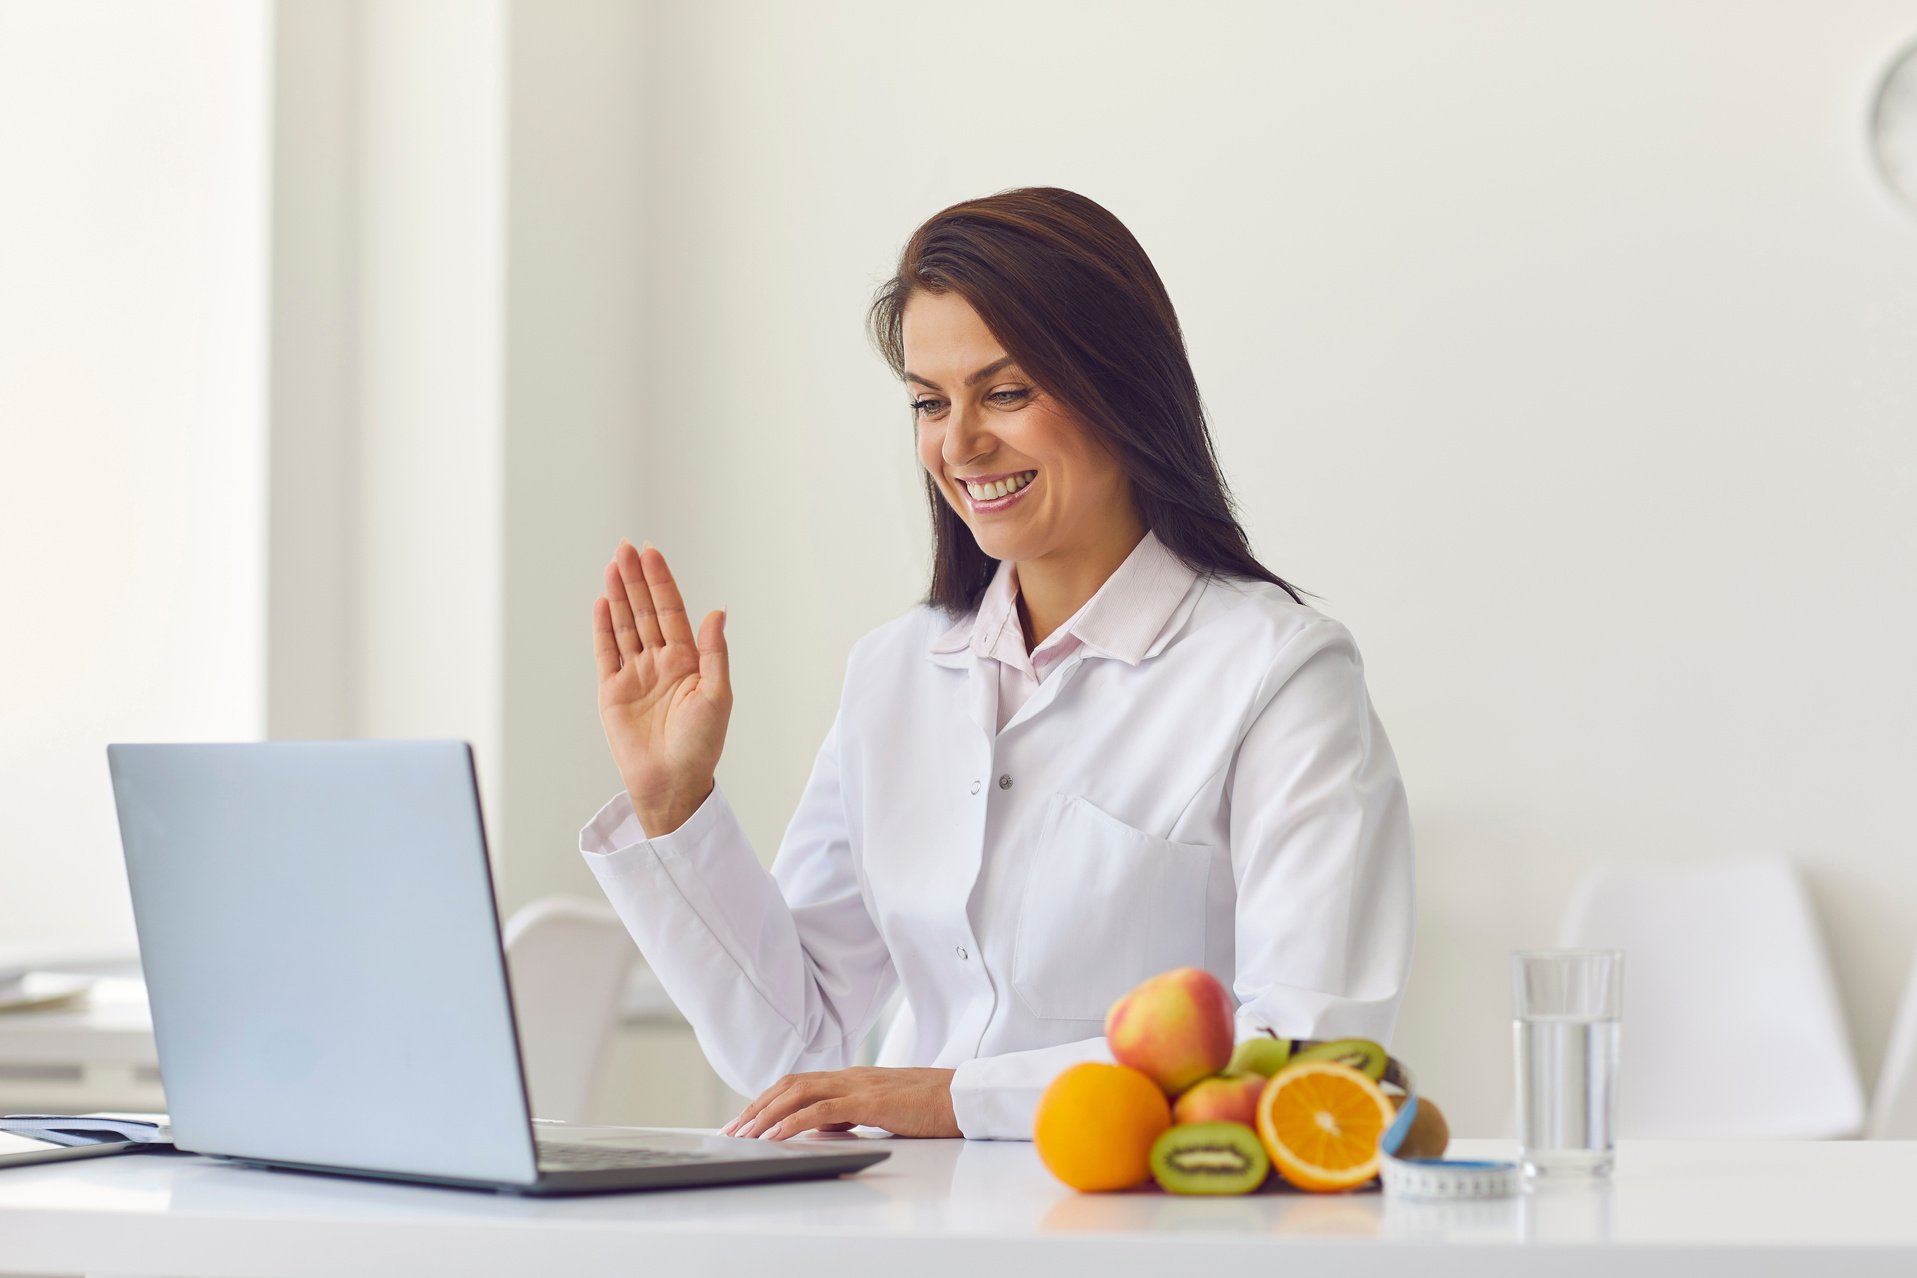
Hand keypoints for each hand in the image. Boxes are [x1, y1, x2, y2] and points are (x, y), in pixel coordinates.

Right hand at [592, 540, 730, 837]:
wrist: (671, 783)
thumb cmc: (701, 745)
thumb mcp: (717, 696)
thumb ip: (714, 653)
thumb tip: (717, 612)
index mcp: (688, 661)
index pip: (672, 612)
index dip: (661, 583)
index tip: (652, 554)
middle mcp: (660, 663)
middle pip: (646, 612)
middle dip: (636, 580)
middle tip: (625, 547)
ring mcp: (635, 675)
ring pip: (625, 626)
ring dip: (619, 596)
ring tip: (612, 565)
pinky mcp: (613, 691)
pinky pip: (606, 652)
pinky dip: (603, 627)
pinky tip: (602, 603)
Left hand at [722, 1067, 959, 1139]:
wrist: (963, 1096)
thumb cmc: (930, 1105)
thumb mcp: (882, 1109)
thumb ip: (851, 1113)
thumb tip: (822, 1127)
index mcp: (851, 1078)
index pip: (798, 1084)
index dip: (768, 1100)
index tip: (746, 1121)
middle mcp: (849, 1076)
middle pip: (789, 1085)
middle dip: (756, 1107)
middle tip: (732, 1130)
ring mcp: (858, 1086)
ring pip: (798, 1093)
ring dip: (766, 1115)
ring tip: (745, 1135)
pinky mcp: (869, 1102)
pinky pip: (822, 1110)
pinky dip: (793, 1123)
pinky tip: (776, 1136)